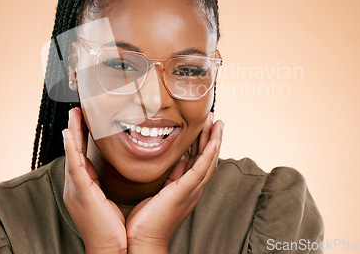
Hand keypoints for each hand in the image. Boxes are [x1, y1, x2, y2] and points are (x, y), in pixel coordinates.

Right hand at [62, 107, 126, 253]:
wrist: (110, 250)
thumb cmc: (114, 228)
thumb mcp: (111, 200)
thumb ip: (112, 183)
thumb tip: (125, 168)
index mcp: (83, 187)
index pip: (81, 156)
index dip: (81, 137)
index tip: (85, 120)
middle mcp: (75, 186)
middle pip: (74, 152)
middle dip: (74, 130)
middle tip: (76, 110)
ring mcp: (75, 189)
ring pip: (72, 154)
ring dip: (72, 132)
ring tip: (74, 114)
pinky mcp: (81, 193)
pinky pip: (75, 166)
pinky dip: (71, 148)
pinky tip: (70, 134)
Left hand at [125, 113, 223, 252]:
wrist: (142, 240)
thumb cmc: (146, 220)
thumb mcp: (159, 191)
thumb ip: (170, 177)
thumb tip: (178, 161)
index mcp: (186, 188)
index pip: (198, 160)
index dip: (203, 142)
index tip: (205, 126)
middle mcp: (192, 189)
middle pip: (207, 158)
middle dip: (211, 137)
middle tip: (215, 118)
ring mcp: (191, 190)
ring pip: (208, 161)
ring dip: (214, 140)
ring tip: (217, 122)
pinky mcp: (185, 192)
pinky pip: (201, 169)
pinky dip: (209, 154)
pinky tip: (214, 140)